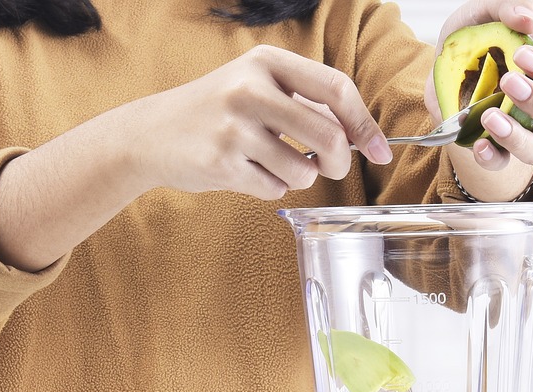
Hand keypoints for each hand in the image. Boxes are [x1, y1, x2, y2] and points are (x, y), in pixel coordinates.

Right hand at [130, 45, 391, 200]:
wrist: (152, 133)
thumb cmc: (217, 112)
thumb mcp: (257, 87)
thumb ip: (304, 103)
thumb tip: (360, 136)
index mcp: (267, 62)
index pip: (335, 89)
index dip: (364, 123)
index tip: (380, 150)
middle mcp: (251, 88)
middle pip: (328, 136)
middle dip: (340, 162)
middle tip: (332, 168)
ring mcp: (234, 127)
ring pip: (303, 171)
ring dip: (300, 177)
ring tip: (275, 165)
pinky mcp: (222, 163)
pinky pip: (274, 188)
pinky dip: (271, 187)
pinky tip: (248, 172)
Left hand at [425, 2, 532, 195]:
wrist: (442, 74)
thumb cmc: (475, 41)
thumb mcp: (483, 15)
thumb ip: (505, 8)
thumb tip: (529, 16)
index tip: (521, 55)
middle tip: (508, 82)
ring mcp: (524, 133)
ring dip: (517, 136)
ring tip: (490, 117)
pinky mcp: (498, 151)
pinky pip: (502, 164)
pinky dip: (492, 156)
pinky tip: (478, 143)